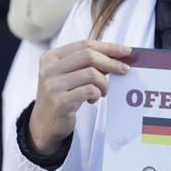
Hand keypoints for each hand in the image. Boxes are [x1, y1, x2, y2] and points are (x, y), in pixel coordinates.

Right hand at [28, 40, 131, 154]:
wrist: (44, 125)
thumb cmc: (62, 97)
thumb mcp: (69, 76)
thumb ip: (86, 64)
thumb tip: (116, 56)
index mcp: (51, 58)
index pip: (84, 44)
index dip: (107, 47)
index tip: (126, 51)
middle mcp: (49, 69)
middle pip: (88, 55)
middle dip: (111, 62)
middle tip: (124, 70)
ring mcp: (53, 85)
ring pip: (91, 73)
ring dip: (104, 83)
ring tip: (102, 91)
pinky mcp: (60, 102)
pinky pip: (89, 91)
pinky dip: (97, 94)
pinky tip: (92, 99)